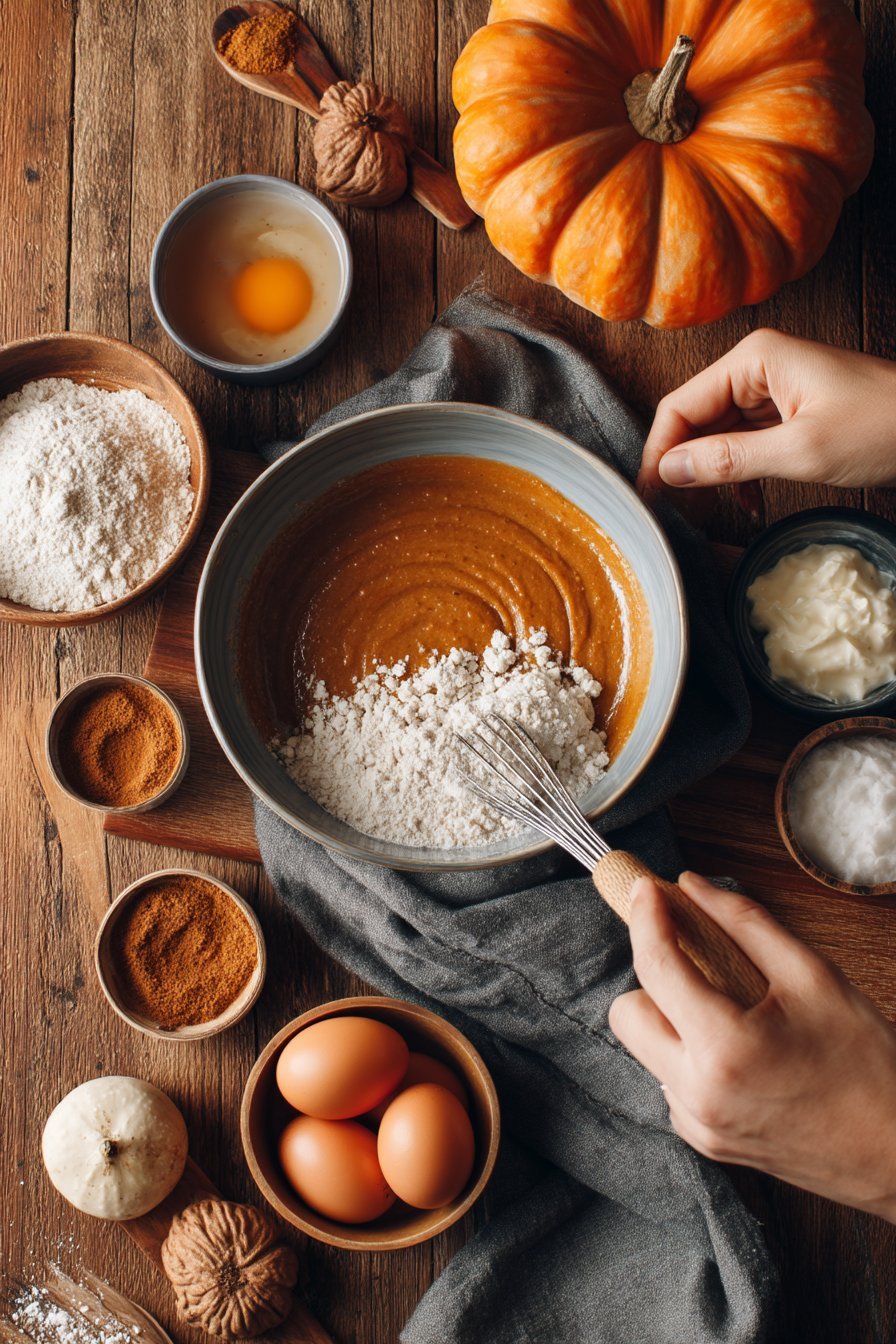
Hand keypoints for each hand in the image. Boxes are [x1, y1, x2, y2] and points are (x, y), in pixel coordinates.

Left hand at [608, 872, 895, 1220]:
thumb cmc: (869, 1065)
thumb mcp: (813, 976)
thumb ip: (745, 922)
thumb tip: (691, 886)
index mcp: (724, 1048)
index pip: (656, 968)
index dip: (645, 918)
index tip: (646, 889)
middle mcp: (698, 1093)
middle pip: (626, 1013)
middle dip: (654, 980)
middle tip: (700, 964)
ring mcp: (697, 1123)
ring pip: (644, 1048)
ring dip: (671, 1019)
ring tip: (732, 1012)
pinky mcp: (704, 1141)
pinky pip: (669, 1080)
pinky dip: (690, 1056)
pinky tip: (740, 1053)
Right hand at [637, 329, 895, 492]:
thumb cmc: (884, 428)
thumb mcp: (801, 451)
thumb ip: (730, 461)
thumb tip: (670, 471)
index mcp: (755, 360)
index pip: (680, 405)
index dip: (660, 452)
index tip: (651, 495)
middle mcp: (758, 368)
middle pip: (695, 419)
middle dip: (683, 466)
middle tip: (675, 513)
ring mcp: (775, 390)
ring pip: (718, 435)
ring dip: (711, 474)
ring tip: (705, 513)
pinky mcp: (791, 414)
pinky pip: (746, 443)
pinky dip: (739, 474)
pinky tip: (746, 502)